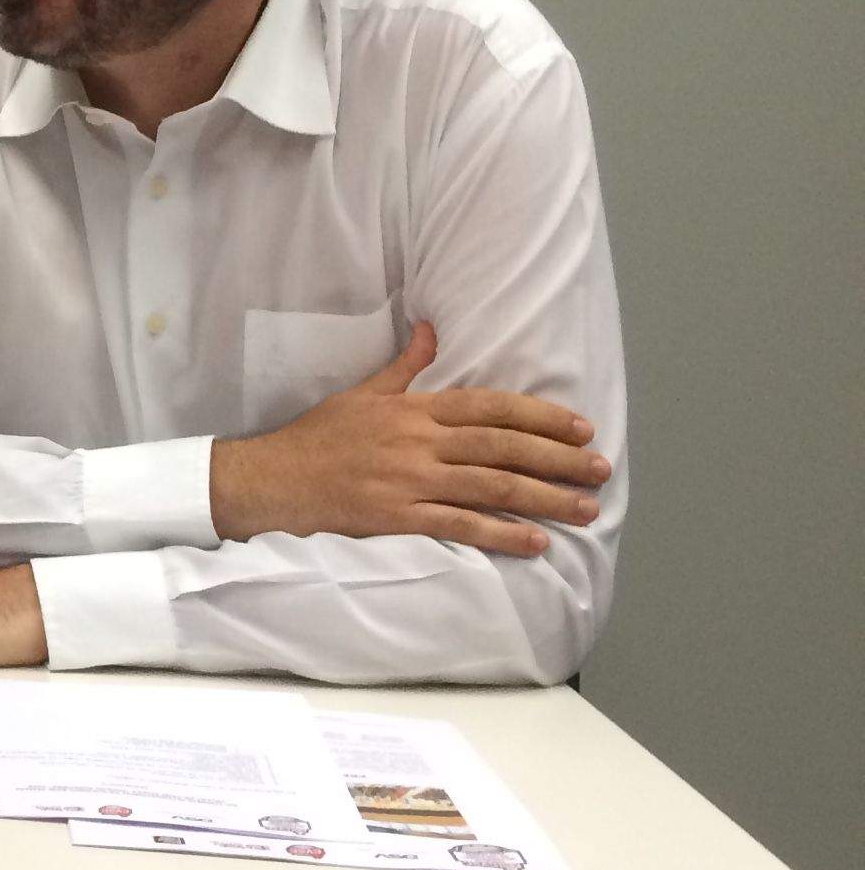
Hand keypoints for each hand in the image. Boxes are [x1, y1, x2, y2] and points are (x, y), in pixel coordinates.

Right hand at [209, 323, 609, 557]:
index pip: (492, 408)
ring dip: (545, 498)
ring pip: (491, 487)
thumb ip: (404, 366)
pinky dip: (501, 533)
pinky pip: (459, 525)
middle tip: (600, 471)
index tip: (581, 430)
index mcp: (413, 410)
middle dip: (559, 460)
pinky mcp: (395, 518)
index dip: (542, 418)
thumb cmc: (316, 439)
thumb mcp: (361, 394)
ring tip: (584, 509)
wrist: (269, 480)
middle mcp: (417, 442)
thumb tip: (429, 329)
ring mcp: (408, 481)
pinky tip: (535, 541)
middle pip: (503, 448)